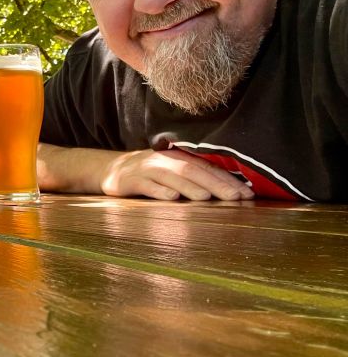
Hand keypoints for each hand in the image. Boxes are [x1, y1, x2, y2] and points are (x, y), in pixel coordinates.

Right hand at [100, 149, 253, 200]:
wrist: (110, 170)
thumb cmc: (149, 174)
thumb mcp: (171, 171)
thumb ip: (194, 177)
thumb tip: (231, 191)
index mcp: (178, 158)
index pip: (206, 167)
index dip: (227, 179)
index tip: (247, 193)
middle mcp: (164, 161)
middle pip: (192, 170)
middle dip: (216, 184)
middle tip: (236, 197)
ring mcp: (147, 170)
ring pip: (171, 176)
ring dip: (190, 187)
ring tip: (207, 198)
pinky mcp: (131, 181)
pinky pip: (146, 186)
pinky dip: (159, 191)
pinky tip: (171, 198)